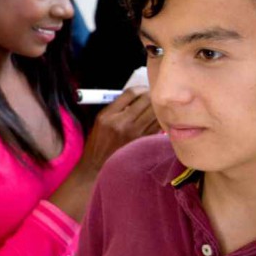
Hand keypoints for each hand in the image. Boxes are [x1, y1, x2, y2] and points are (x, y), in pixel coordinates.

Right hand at [49, 86, 158, 221]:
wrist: (97, 166)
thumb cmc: (98, 142)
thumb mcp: (100, 121)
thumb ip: (116, 108)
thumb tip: (136, 97)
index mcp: (108, 115)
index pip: (130, 93)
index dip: (139, 88)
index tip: (142, 90)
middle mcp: (121, 122)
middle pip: (145, 100)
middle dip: (151, 95)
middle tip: (152, 96)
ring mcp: (134, 133)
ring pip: (154, 112)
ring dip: (157, 107)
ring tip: (155, 107)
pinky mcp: (142, 141)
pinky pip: (157, 125)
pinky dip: (158, 120)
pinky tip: (155, 120)